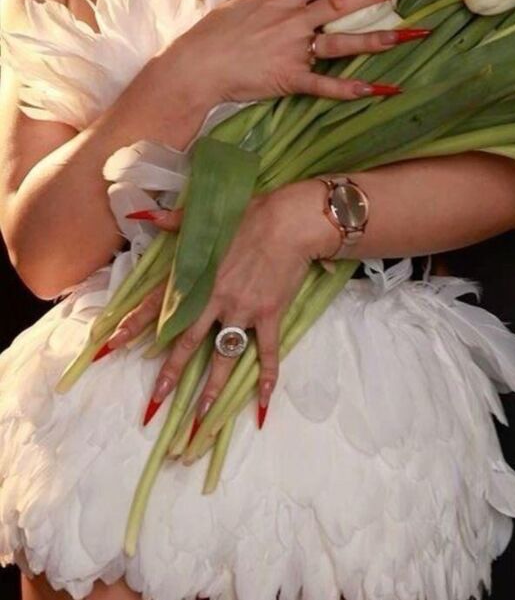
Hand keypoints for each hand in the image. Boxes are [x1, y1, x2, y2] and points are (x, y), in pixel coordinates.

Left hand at [103, 189, 325, 424]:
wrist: (289, 220)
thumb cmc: (248, 214)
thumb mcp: (206, 217)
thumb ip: (171, 220)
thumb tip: (142, 212)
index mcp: (195, 276)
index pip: (157, 304)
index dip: (133, 325)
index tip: (111, 345)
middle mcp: (214, 298)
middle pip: (186, 341)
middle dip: (170, 371)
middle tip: (157, 400)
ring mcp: (242, 309)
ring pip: (222, 355)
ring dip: (211, 387)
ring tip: (201, 416)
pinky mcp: (268, 314)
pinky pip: (266, 352)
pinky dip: (267, 378)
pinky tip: (264, 404)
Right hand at [168, 0, 423, 104]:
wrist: (193, 66)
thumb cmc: (213, 34)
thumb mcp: (243, 4)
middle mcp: (293, 19)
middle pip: (345, 1)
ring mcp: (293, 49)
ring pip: (343, 41)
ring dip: (379, 38)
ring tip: (413, 34)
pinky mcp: (289, 78)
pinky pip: (326, 85)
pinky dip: (352, 89)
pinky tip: (379, 89)